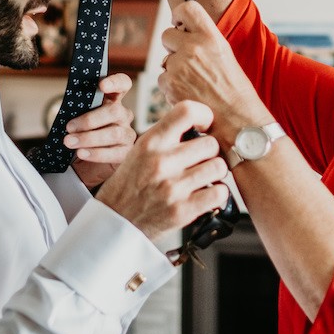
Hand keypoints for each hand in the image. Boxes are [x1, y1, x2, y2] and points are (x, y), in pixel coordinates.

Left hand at [66, 73, 134, 187]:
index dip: (115, 82)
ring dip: (89, 138)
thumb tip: (67, 111)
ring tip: (70, 142)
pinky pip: (114, 153)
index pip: (123, 84)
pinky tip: (82, 153)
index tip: (101, 85)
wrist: (84, 161)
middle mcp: (123, 115)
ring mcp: (127, 133)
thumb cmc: (81, 133)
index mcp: (113, 100)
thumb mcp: (78, 118)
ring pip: (114, 133)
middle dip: (89, 119)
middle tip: (69, 127)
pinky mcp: (126, 152)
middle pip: (114, 111)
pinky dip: (96, 153)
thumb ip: (79, 110)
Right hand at [94, 101, 230, 242]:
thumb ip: (166, 137)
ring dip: (215, 173)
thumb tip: (200, 125)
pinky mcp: (182, 211)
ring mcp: (172, 187)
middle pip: (211, 143)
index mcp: (150, 143)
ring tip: (204, 177)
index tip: (204, 126)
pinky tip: (206, 194)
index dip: (204, 115)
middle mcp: (161, 162)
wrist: (114, 221)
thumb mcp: (139, 151)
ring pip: (219, 167)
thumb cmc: (129, 185)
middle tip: (201, 160)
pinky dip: (218, 194)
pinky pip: (219, 192)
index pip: (187, 112)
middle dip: (210, 152)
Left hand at [157, 0, 268, 147]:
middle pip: (167, 35)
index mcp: (211, 37)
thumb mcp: (226, 56)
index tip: (180, 25)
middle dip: (173, 47)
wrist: (238, 121)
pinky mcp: (171, 85)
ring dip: (173, 70)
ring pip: (164, 60)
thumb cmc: (236, 92)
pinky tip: (189, 95)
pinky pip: (162, 80)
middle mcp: (194, 47)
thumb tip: (185, 34)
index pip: (187, 9)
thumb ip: (206, 42)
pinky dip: (171, 88)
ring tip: (194, 84)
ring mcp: (180, 66)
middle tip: (187, 62)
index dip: (179, 16)